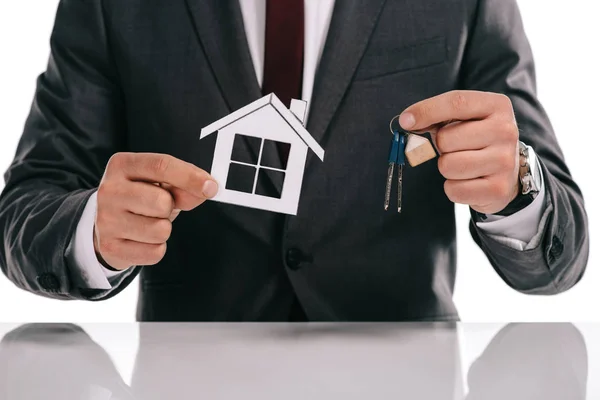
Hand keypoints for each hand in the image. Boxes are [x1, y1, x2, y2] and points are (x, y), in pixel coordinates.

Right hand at [94, 153, 217, 269]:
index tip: (212, 187)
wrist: (106, 224)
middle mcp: (108, 190)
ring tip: (148, 222)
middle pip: (162, 202)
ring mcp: (105, 220)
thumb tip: (207, 189)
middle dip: (170, 207)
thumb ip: (183, 184)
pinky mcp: (110, 247)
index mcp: (122, 165)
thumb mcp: (159, 184)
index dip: (191, 177)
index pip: (161, 166)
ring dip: (163, 229)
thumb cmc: (140, 197)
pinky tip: (142, 239)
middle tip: (158, 208)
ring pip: (160, 230)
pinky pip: (154, 252)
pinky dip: (156, 248)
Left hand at [400, 90, 519, 213]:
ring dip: (446, 167)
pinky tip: (469, 180)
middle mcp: (506, 131)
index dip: (426, 111)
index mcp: (497, 106)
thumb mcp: (463, 118)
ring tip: (462, 163)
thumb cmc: (476, 139)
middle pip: (446, 139)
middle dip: (441, 146)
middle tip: (456, 148)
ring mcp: (504, 161)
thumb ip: (436, 115)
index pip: (456, 102)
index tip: (406, 121)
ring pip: (448, 166)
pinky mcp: (498, 189)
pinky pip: (454, 189)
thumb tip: (408, 121)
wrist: (507, 170)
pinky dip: (453, 188)